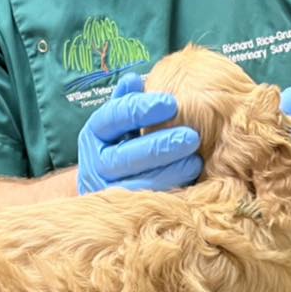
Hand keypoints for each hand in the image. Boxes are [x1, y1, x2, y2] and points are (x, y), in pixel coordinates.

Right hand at [77, 74, 201, 194]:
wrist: (104, 191)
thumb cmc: (121, 147)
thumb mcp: (120, 124)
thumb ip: (127, 103)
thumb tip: (134, 80)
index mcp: (95, 133)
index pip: (114, 117)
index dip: (141, 109)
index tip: (171, 103)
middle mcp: (95, 163)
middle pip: (125, 156)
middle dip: (160, 146)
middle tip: (191, 137)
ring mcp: (107, 191)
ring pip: (137, 184)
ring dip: (169, 173)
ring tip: (195, 162)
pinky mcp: (123, 211)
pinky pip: (147, 203)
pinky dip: (169, 193)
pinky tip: (190, 183)